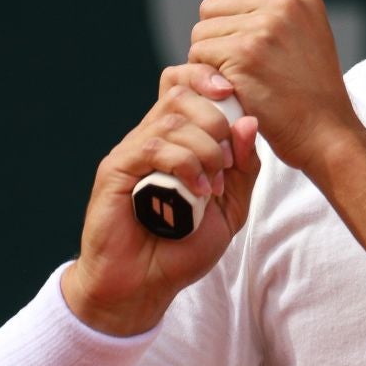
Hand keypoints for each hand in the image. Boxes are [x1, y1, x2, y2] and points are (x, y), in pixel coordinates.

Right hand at [65, 65, 261, 335]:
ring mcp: (131, 153)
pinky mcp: (115, 171)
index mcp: (176, 140)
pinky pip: (153, 146)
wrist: (143, 286)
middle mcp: (151, 139)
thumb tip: (249, 121)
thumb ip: (244, 167)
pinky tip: (198, 191)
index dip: (207, 79)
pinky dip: (184, 164)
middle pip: (181, 94)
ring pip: (172, 119)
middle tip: (228, 162)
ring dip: (205, 148)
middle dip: (216, 120)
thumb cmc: (182, 248)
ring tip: (214, 186)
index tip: (233, 95)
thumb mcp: (231, 208)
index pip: (184, 85)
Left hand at [187, 0, 365, 175]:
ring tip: (239, 80)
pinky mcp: (243, 55)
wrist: (325, 132)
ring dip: (208, 59)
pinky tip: (233, 92)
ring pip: (200, 32)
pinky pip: (198, 57)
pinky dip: (207, 78)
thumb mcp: (307, 34)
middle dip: (215, 35)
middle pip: (212, 4)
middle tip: (238, 65)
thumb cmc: (311, 93)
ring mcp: (263, 28)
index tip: (237, 31)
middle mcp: (282, 3)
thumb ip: (274, 11)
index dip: (228, 3)